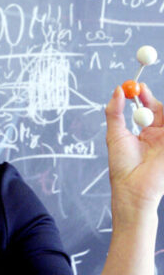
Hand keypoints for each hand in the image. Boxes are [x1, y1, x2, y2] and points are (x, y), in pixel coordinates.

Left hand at [105, 83, 163, 216]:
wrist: (132, 187)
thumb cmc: (122, 165)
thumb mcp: (115, 134)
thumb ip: (115, 112)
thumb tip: (117, 90)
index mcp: (145, 132)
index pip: (147, 108)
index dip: (143, 96)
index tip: (136, 86)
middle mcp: (159, 135)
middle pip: (161, 109)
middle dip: (151, 98)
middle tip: (141, 89)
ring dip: (160, 108)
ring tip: (149, 103)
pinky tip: (159, 125)